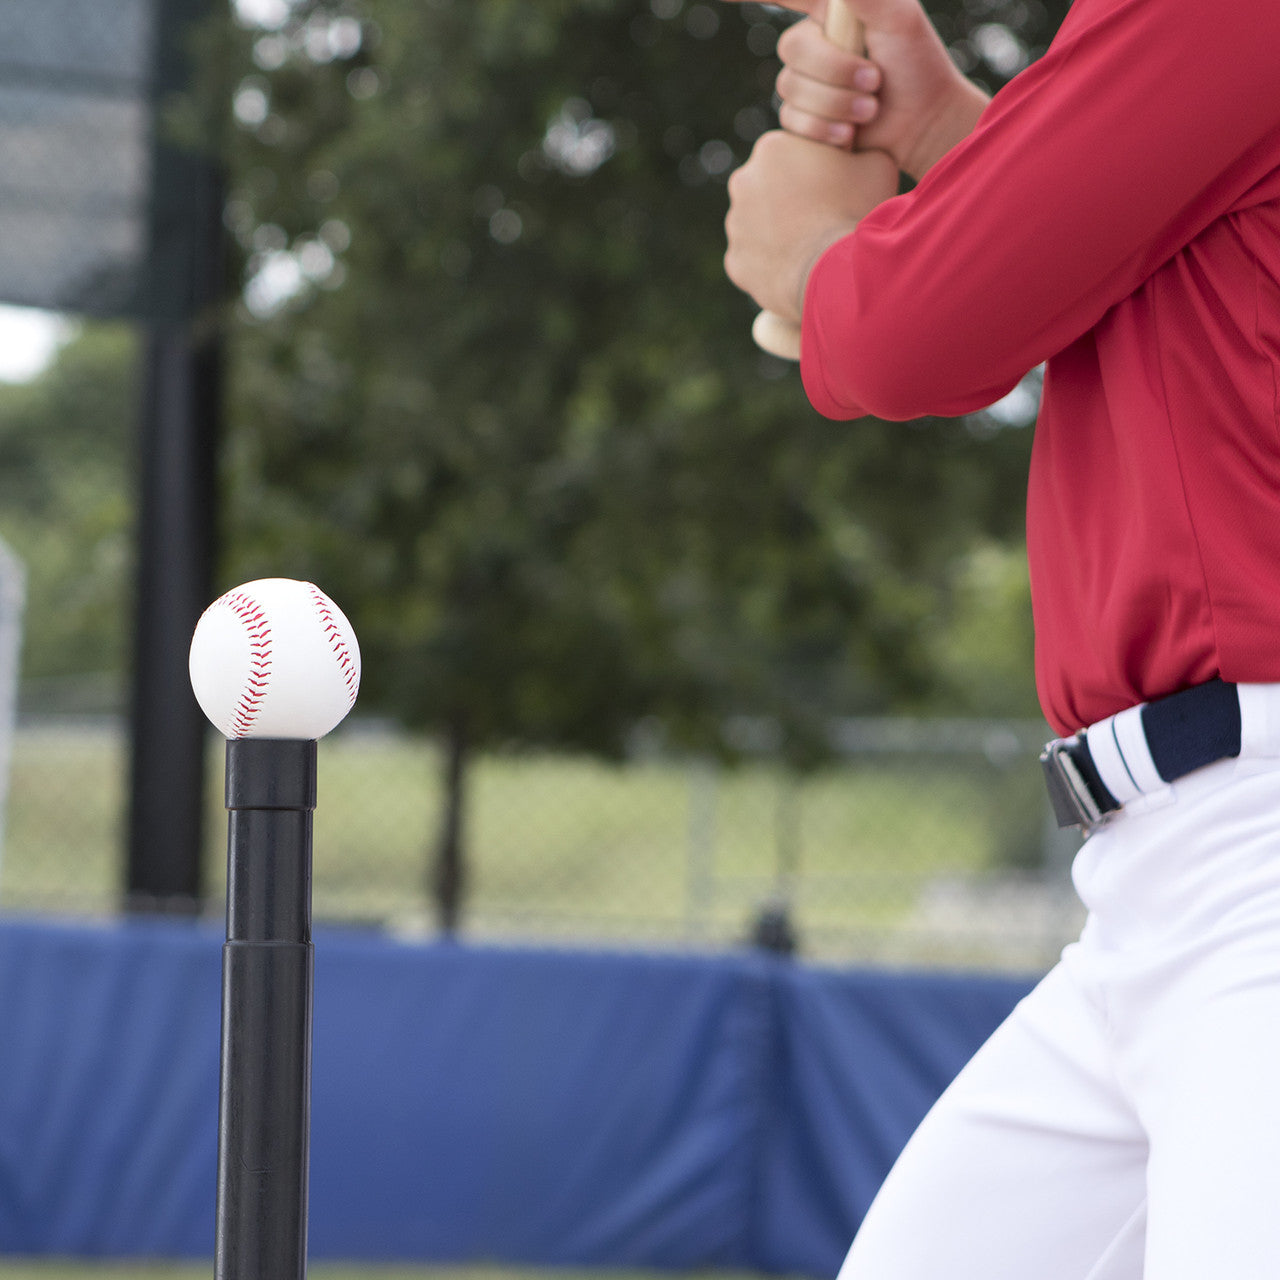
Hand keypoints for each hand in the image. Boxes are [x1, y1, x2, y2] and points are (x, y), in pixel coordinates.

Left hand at [724, 131, 898, 321]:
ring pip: (760, 225)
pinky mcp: (735, 262)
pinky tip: (799, 269)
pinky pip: (755, 260)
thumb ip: (859, 149)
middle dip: (795, 200)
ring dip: (781, 232)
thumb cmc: (857, 211)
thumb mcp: (876, 163)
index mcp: (772, 147)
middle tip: (827, 219)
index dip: (820, 171)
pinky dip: (774, 264)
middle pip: (773, 187)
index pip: (795, 154)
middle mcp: (743, 180)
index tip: (839, 189)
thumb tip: (855, 153)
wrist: (836, 273)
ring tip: (814, 247)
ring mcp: (734, 225)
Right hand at [729, 0, 990, 179]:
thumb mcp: (898, 17)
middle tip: (875, 79)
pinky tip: (850, 136)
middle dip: (834, 71)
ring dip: (836, 104)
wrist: (923, 125)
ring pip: (791, 90)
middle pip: (791, 49)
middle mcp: (816, 43)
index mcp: (832, 10)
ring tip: (870, 109)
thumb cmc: (918, 65)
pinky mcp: (807, 118)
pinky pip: (793, 121)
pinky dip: (824, 130)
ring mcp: (810, 82)